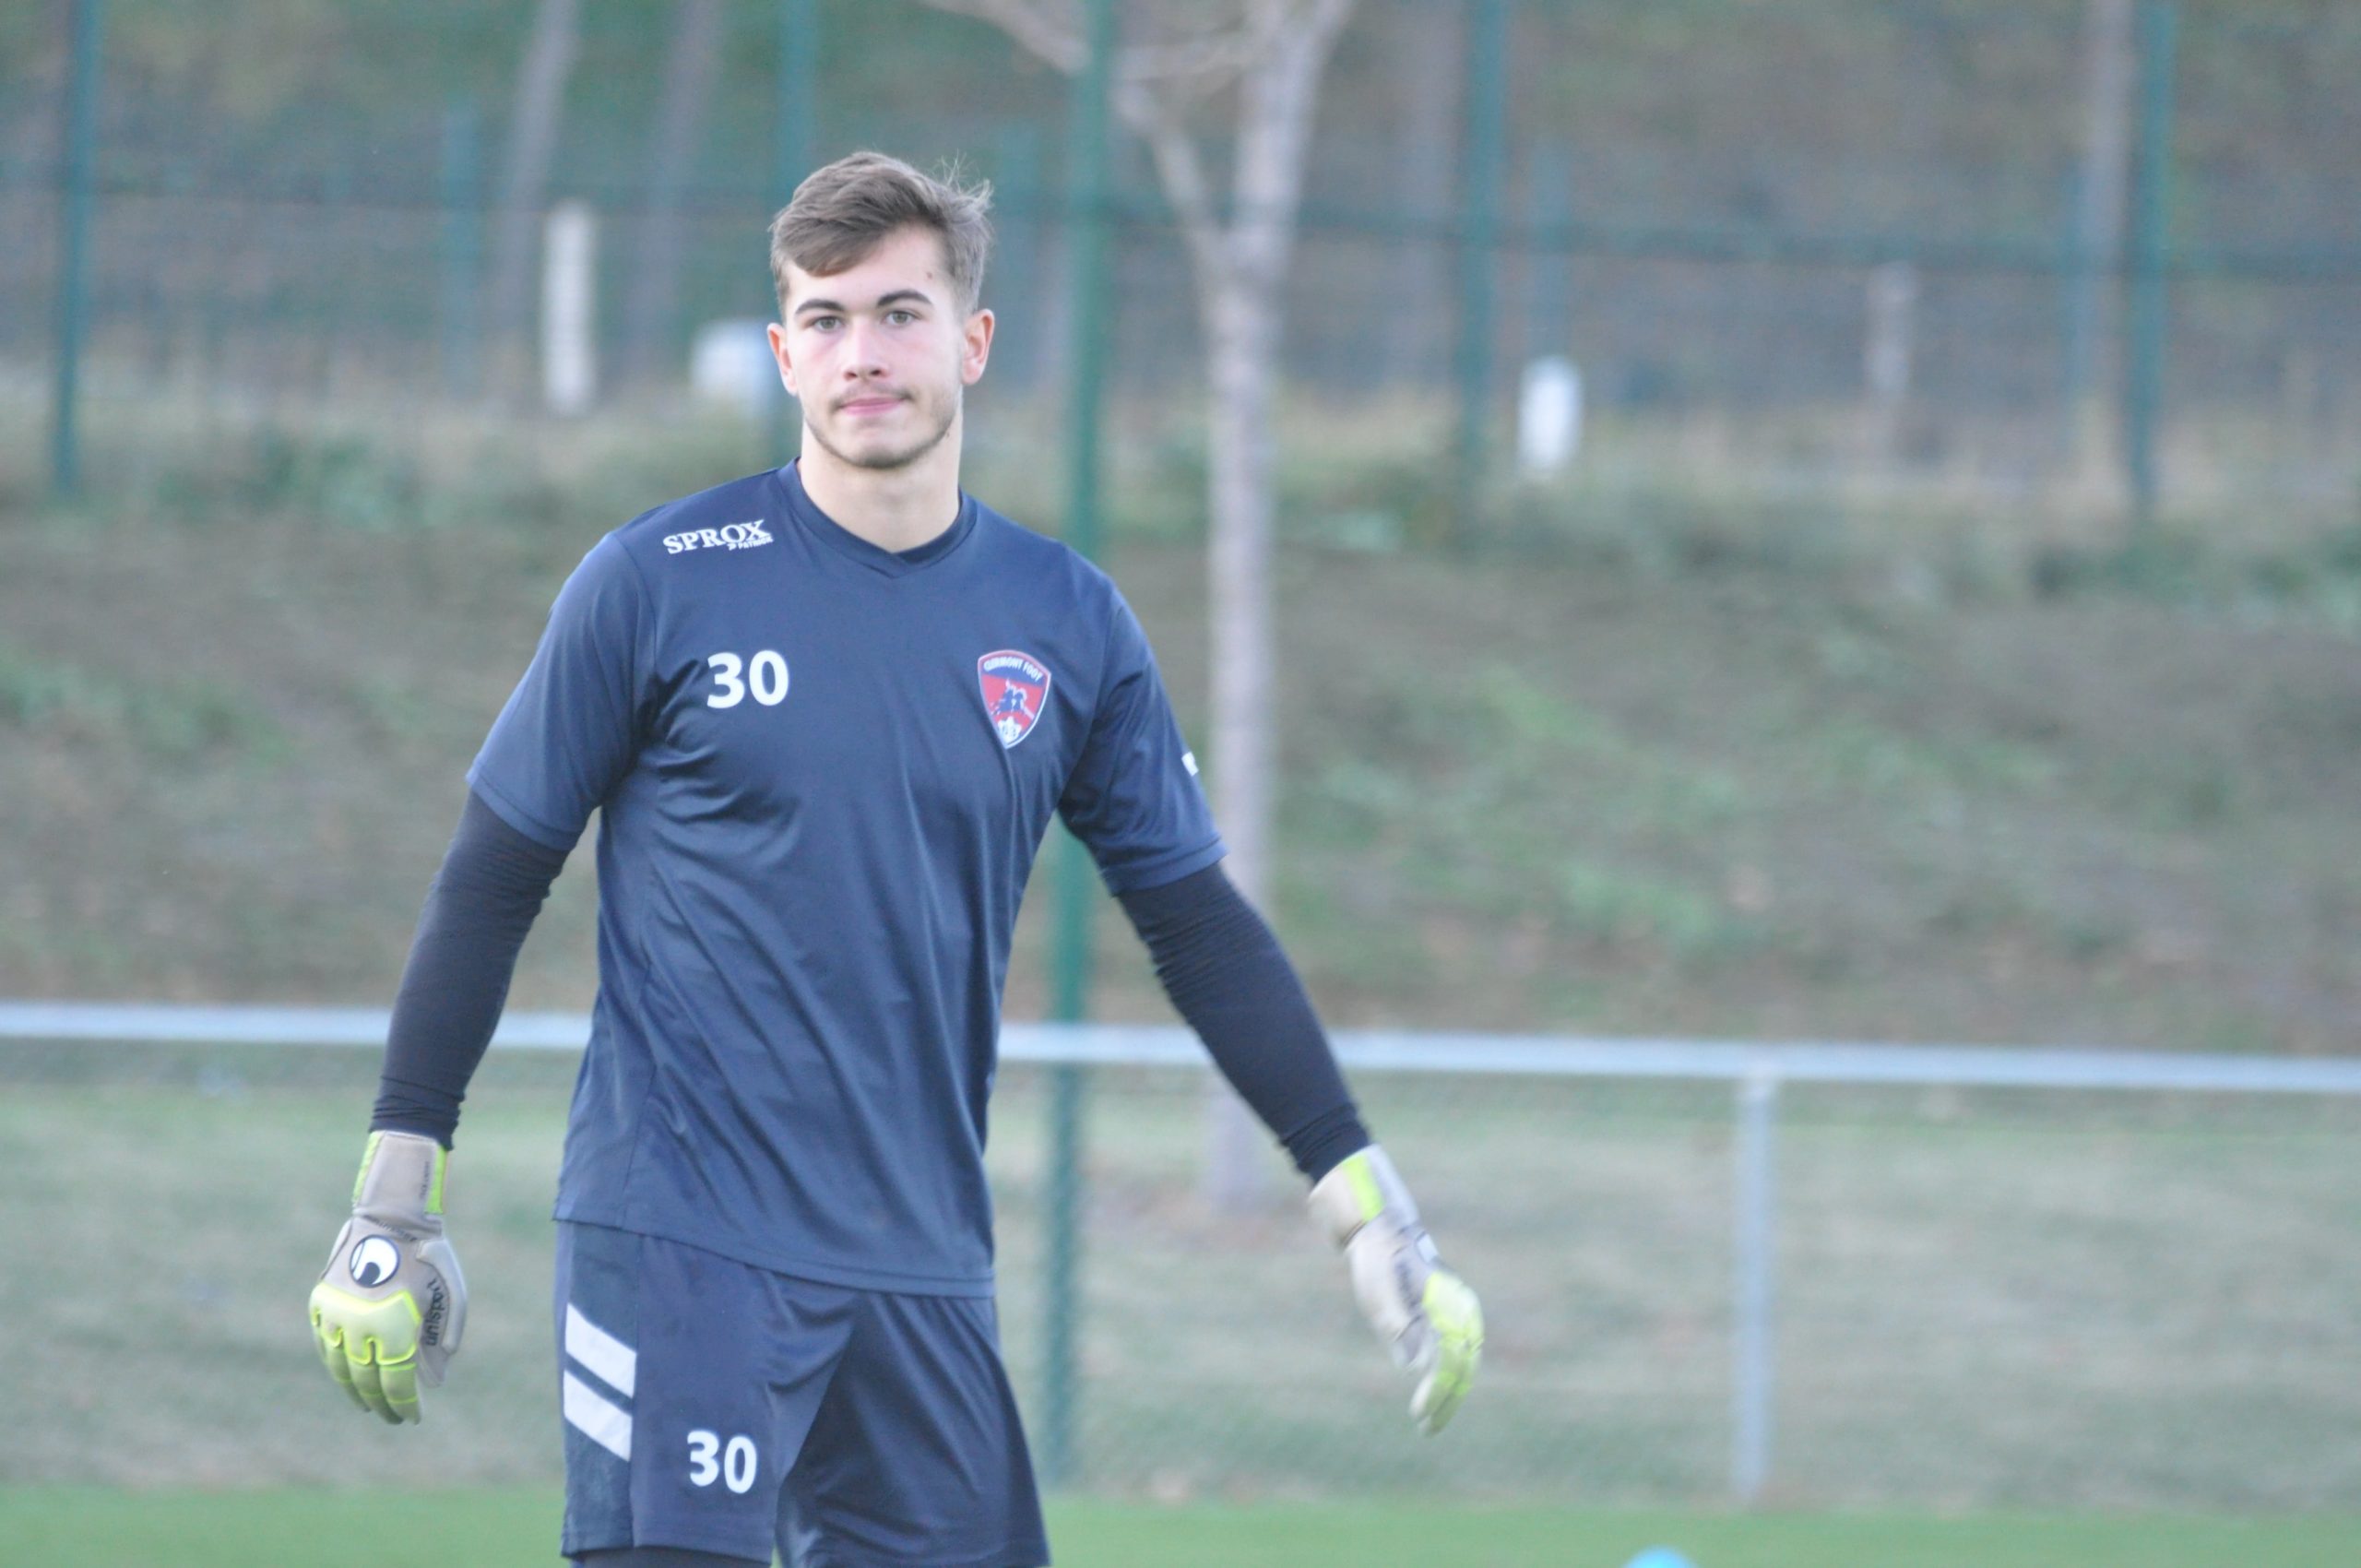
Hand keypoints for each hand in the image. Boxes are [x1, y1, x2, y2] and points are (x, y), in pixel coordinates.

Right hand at [308, 1129, 467, 1423]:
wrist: (392, 1216)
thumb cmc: (431, 1256)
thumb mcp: (452, 1297)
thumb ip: (443, 1341)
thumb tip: (434, 1382)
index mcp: (396, 1327)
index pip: (396, 1383)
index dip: (404, 1405)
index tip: (412, 1417)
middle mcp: (361, 1326)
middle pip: (367, 1381)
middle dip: (381, 1403)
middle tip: (391, 1417)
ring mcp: (336, 1315)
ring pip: (339, 1367)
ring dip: (352, 1389)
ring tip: (365, 1403)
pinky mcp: (321, 1302)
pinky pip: (324, 1343)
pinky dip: (334, 1363)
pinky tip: (344, 1373)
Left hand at [1308, 1145, 1483, 1435]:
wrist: (1382, 1230)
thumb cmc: (1378, 1257)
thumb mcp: (1377, 1287)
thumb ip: (1394, 1322)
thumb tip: (1411, 1363)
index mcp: (1444, 1304)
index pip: (1449, 1360)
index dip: (1438, 1391)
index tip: (1420, 1413)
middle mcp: (1456, 1310)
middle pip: (1463, 1366)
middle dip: (1448, 1400)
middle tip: (1426, 1428)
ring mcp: (1453, 1313)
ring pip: (1462, 1362)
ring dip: (1449, 1393)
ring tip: (1429, 1419)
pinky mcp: (1445, 1315)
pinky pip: (1452, 1353)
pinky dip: (1444, 1377)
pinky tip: (1430, 1395)